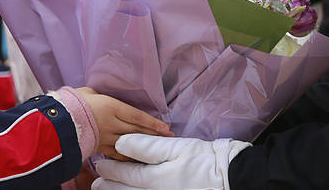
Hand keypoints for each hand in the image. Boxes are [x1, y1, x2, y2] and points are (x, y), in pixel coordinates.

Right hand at [75, 88, 171, 158]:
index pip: (138, 116)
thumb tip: (102, 96)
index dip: (153, 123)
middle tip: (169, 137)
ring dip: (144, 144)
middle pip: (137, 130)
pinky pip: (117, 152)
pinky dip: (128, 154)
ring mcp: (106, 137)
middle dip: (154, 134)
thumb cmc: (71, 102)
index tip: (166, 127)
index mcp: (111, 107)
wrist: (56, 121)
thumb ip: (100, 95)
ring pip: (129, 142)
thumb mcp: (88, 92)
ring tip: (157, 147)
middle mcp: (112, 123)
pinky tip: (137, 156)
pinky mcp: (99, 147)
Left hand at [93, 134, 250, 189]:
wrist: (232, 179)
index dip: (110, 172)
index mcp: (155, 180)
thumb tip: (121, 144)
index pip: (125, 176)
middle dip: (111, 188)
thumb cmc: (205, 160)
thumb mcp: (176, 148)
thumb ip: (146, 147)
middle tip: (96, 186)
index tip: (99, 167)